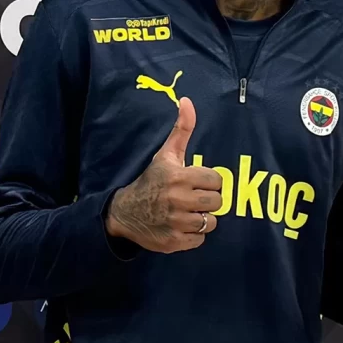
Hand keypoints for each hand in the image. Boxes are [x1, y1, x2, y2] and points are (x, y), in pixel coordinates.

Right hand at [105, 97, 223, 252]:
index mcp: (179, 177)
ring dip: (202, 218)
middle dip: (208, 200)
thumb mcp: (166, 154)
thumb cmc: (152, 181)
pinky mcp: (174, 242)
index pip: (216, 180)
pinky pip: (200, 239)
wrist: (125, 213)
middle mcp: (178, 200)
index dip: (209, 181)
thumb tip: (187, 101)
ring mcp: (176, 223)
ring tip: (188, 212)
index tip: (198, 182)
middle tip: (195, 198)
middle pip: (217, 202)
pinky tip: (182, 225)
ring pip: (211, 222)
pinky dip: (194, 235)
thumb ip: (181, 129)